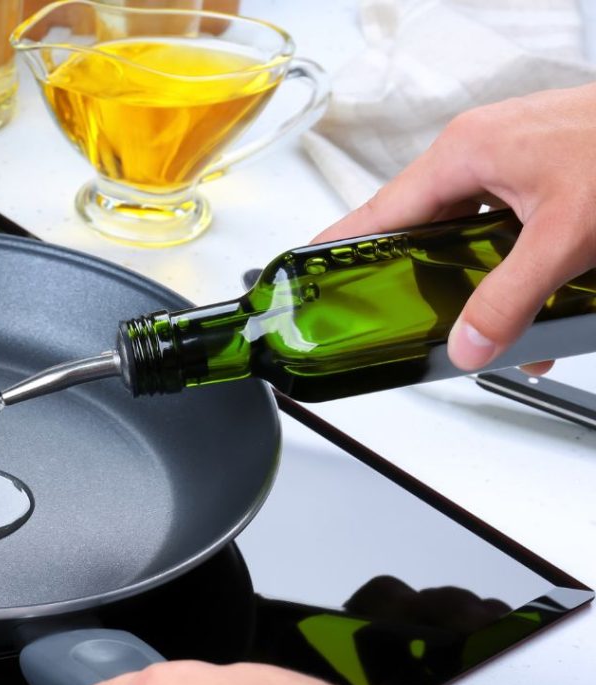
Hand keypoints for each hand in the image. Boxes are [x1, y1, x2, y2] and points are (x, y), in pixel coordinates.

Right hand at [310, 83, 595, 372]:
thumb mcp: (566, 236)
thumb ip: (510, 300)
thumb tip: (469, 346)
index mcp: (464, 153)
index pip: (377, 211)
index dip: (337, 246)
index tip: (306, 271)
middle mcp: (478, 150)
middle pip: (417, 228)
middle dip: (417, 282)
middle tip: (398, 319)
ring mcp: (507, 157)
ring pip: (462, 232)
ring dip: (472, 281)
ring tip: (484, 324)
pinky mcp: (535, 169)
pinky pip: (498, 225)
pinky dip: (508, 265)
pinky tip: (531, 299)